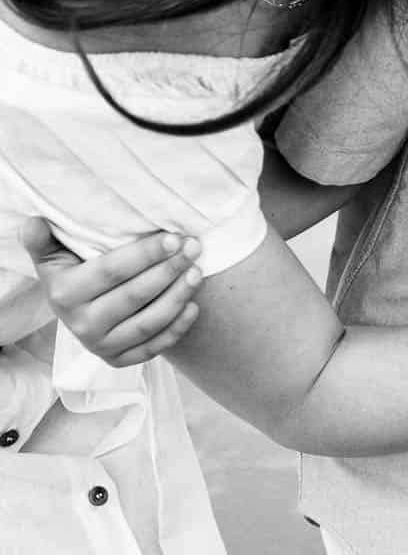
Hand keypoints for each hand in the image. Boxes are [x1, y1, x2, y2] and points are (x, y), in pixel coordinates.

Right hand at [19, 218, 204, 366]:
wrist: (80, 311)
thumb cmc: (74, 273)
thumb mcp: (55, 257)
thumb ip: (45, 241)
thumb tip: (34, 222)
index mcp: (64, 294)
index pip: (112, 271)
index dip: (145, 254)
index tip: (174, 238)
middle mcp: (80, 324)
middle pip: (134, 295)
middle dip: (169, 269)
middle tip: (194, 248)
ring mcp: (100, 346)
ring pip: (147, 322)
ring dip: (178, 296)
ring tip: (197, 272)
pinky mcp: (118, 360)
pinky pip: (152, 348)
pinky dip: (176, 329)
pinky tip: (193, 306)